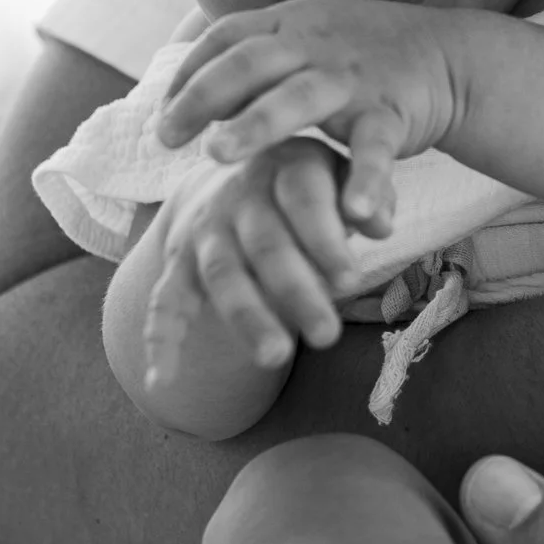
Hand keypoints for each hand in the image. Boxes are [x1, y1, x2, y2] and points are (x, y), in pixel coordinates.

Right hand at [150, 137, 358, 379]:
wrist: (232, 162)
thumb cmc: (310, 183)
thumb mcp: (344, 174)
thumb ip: (369, 197)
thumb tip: (381, 226)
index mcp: (286, 167)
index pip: (305, 201)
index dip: (326, 241)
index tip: (351, 283)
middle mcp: (239, 195)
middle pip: (266, 245)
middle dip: (296, 292)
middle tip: (327, 336)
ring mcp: (205, 228)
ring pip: (222, 274)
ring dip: (247, 318)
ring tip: (275, 359)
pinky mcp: (178, 259)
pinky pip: (165, 300)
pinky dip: (161, 339)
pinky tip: (165, 381)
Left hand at [157, 0, 472, 229]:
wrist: (449, 57)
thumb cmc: (361, 55)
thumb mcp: (306, 39)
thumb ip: (254, 60)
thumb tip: (188, 94)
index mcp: (291, 25)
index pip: (226, 37)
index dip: (188, 72)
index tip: (161, 114)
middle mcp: (317, 46)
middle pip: (250, 62)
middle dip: (203, 97)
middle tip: (166, 137)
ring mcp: (354, 79)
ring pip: (299, 97)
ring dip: (257, 124)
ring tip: (219, 156)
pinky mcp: (391, 115)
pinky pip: (374, 149)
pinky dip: (367, 180)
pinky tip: (354, 214)